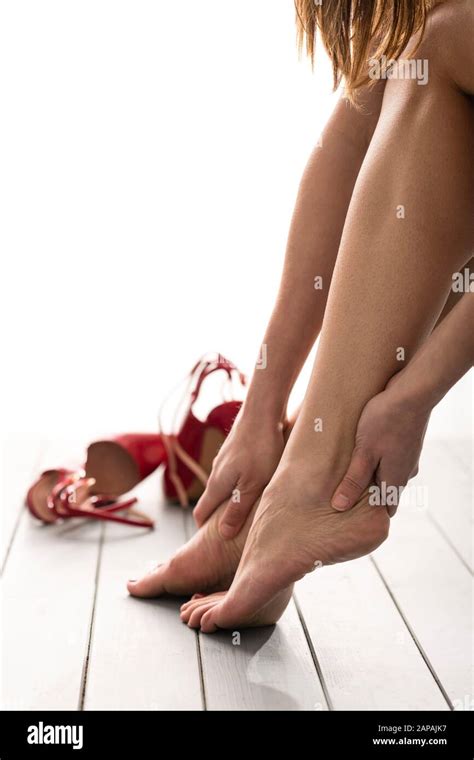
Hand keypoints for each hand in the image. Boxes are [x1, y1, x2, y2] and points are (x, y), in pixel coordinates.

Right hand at [194, 410, 286, 537]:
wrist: (262, 410)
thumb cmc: (261, 448)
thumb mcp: (253, 485)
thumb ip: (238, 510)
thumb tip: (222, 533)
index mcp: (217, 485)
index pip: (201, 514)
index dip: (204, 531)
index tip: (212, 546)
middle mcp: (217, 473)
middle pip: (211, 501)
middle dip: (217, 518)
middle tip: (232, 533)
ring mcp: (226, 460)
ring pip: (224, 486)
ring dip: (231, 500)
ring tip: (248, 512)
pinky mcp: (237, 450)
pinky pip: (234, 474)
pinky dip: (241, 484)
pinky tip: (258, 484)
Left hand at [331, 377, 430, 516]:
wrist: (412, 392)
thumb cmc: (385, 421)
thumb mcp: (364, 452)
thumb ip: (353, 480)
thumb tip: (340, 506)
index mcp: (396, 479)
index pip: (386, 508)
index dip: (369, 512)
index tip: (349, 509)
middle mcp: (406, 470)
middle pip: (386, 489)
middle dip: (367, 491)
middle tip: (343, 487)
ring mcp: (409, 455)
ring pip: (388, 471)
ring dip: (372, 470)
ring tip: (349, 464)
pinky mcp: (407, 440)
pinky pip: (391, 456)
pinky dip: (378, 456)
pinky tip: (363, 446)